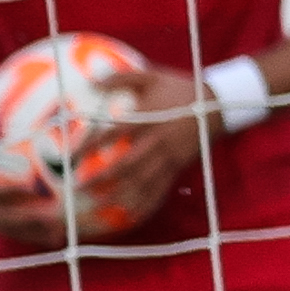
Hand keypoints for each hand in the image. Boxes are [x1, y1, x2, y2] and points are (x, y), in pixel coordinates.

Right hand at [0, 138, 78, 247]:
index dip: (8, 189)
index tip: (30, 184)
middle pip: (3, 215)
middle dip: (29, 216)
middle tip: (54, 212)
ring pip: (8, 228)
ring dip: (33, 231)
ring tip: (58, 232)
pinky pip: (9, 231)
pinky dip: (30, 235)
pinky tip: (51, 238)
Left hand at [86, 63, 207, 232]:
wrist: (218, 104)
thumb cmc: (180, 88)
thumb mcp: (152, 76)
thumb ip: (121, 78)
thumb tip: (91, 80)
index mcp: (146, 120)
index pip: (112, 135)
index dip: (90, 146)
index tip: (71, 156)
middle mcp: (156, 142)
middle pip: (126, 165)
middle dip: (102, 179)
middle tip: (79, 188)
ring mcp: (168, 158)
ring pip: (142, 182)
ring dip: (119, 196)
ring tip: (98, 207)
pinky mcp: (178, 167)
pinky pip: (160, 189)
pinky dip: (145, 203)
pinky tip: (130, 214)